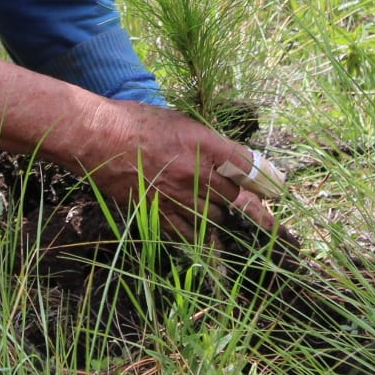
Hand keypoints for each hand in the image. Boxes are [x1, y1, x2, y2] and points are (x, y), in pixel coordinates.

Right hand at [62, 99, 277, 236]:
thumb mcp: (178, 120)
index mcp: (203, 143)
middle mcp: (195, 172)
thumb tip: (232, 159)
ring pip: (216, 217)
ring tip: (224, 217)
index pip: (247, 166)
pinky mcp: (159, 214)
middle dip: (245, 202)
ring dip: (222, 216)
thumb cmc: (135, 121)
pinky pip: (190, 235)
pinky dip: (204, 242)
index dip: (266, 181)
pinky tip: (215, 255)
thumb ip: (207, 141)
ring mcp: (177, 196)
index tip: (277, 190)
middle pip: (236, 196)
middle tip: (258, 212)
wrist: (97, 138)